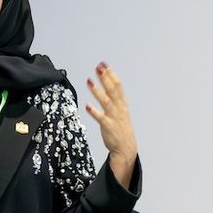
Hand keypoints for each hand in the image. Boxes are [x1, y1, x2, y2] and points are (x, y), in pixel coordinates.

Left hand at [84, 62, 137, 186]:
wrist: (126, 148)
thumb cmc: (121, 129)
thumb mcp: (121, 111)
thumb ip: (114, 99)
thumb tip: (107, 86)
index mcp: (122, 104)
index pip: (118, 86)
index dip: (111, 75)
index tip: (104, 65)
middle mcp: (119, 109)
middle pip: (112, 90)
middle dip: (105, 78)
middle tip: (98, 68)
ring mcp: (114, 117)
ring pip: (106, 101)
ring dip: (97, 91)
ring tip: (89, 81)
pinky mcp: (108, 127)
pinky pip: (101, 118)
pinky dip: (94, 112)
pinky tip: (87, 106)